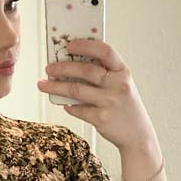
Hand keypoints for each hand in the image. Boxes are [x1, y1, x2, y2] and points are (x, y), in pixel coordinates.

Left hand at [36, 37, 156, 152]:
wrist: (138, 135)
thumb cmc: (125, 106)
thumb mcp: (121, 85)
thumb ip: (104, 74)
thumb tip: (72, 63)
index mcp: (123, 71)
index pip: (104, 51)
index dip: (85, 45)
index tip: (69, 44)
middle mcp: (117, 85)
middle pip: (86, 70)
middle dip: (63, 67)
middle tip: (48, 68)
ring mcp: (110, 102)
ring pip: (76, 90)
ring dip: (56, 87)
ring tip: (42, 84)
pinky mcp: (102, 118)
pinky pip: (78, 109)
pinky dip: (69, 106)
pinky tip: (64, 104)